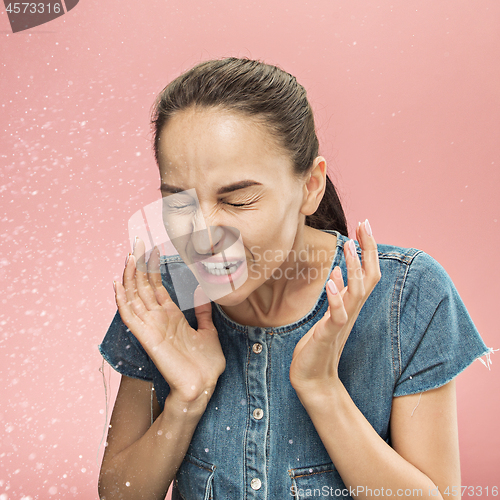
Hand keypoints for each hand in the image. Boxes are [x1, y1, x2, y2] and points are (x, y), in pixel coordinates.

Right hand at [113, 238, 225, 404]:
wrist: (203, 385)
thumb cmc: (206, 363)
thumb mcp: (209, 331)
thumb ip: (203, 313)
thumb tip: (203, 293)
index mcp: (172, 316)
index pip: (156, 287)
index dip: (152, 268)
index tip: (152, 249)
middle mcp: (158, 318)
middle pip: (143, 286)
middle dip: (139, 264)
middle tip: (136, 242)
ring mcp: (151, 326)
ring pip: (134, 296)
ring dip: (130, 275)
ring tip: (128, 255)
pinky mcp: (147, 336)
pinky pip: (130, 315)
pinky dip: (122, 299)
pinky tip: (118, 283)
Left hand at [289, 220, 380, 395]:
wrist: (314, 377)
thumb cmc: (320, 344)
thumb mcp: (329, 313)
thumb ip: (337, 293)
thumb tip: (338, 272)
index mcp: (351, 304)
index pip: (367, 272)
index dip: (368, 249)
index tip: (365, 225)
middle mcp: (351, 311)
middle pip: (369, 277)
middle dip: (368, 250)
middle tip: (365, 225)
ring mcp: (342, 322)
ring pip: (357, 293)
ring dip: (354, 269)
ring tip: (349, 246)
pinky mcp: (329, 335)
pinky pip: (337, 316)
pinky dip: (336, 299)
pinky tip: (331, 282)